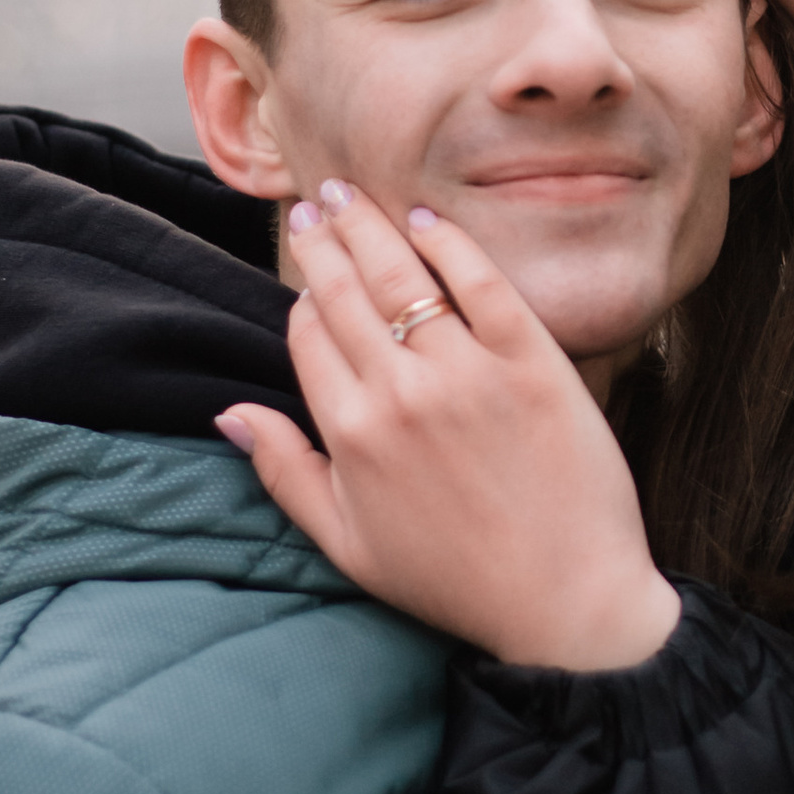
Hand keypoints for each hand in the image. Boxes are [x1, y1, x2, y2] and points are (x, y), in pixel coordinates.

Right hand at [217, 189, 681, 671]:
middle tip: (313, 203)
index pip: (309, 334)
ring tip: (349, 193)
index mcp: (350, 434)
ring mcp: (469, 372)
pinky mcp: (534, 361)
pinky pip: (483, 284)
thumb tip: (228, 413)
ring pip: (402, 275)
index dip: (304, 296)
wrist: (566, 601)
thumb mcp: (347, 545)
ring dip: (369, 224)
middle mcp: (401, 393)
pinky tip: (427, 220)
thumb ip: (284, 473)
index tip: (308, 271)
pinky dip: (451, 245)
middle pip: (346, 290)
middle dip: (322, 238)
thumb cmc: (454, 581)